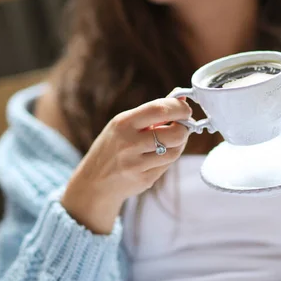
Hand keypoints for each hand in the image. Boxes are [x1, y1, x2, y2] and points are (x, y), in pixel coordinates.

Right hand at [61, 96, 191, 233]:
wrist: (95, 181)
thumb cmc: (113, 146)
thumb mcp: (125, 123)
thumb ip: (152, 112)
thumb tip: (181, 99)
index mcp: (123, 123)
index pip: (159, 109)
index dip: (179, 108)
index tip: (185, 110)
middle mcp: (129, 143)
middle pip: (175, 134)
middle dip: (185, 128)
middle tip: (183, 125)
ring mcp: (136, 164)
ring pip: (175, 151)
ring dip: (179, 143)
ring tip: (171, 140)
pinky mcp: (144, 179)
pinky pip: (168, 165)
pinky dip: (169, 157)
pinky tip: (159, 154)